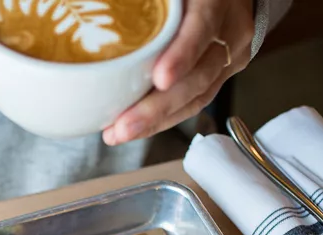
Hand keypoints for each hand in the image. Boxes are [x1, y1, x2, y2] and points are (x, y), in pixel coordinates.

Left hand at [102, 0, 254, 145]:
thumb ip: (143, 3)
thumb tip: (92, 4)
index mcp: (214, 1)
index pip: (202, 29)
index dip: (182, 55)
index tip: (160, 79)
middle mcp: (228, 30)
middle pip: (198, 75)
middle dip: (159, 106)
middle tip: (124, 125)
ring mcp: (230, 54)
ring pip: (197, 95)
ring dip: (156, 119)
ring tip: (121, 133)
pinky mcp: (222, 73)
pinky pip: (195, 101)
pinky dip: (164, 118)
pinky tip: (138, 128)